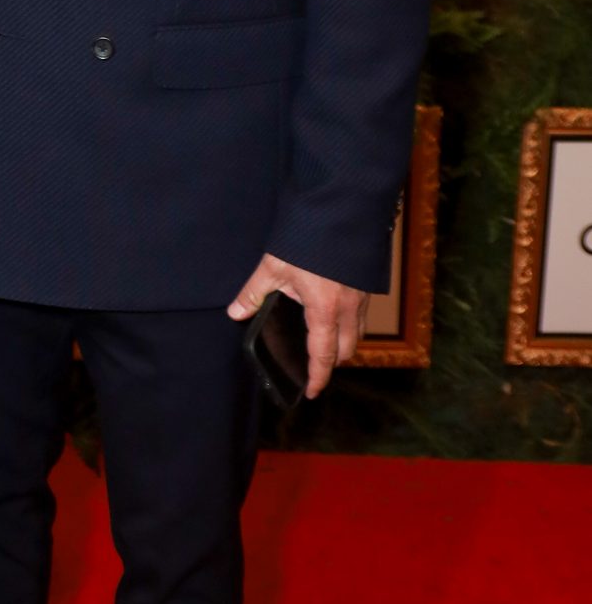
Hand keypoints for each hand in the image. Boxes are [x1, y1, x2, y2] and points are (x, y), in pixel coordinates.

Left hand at [228, 254, 367, 399]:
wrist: (341, 212)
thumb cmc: (307, 240)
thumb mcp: (273, 267)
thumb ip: (254, 292)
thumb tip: (236, 312)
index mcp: (324, 311)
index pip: (323, 355)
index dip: (318, 377)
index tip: (313, 392)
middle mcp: (348, 309)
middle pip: (347, 350)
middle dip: (334, 362)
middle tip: (316, 366)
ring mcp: (361, 297)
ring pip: (358, 333)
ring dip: (345, 343)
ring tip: (326, 344)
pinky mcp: (366, 285)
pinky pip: (362, 315)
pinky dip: (351, 323)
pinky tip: (336, 315)